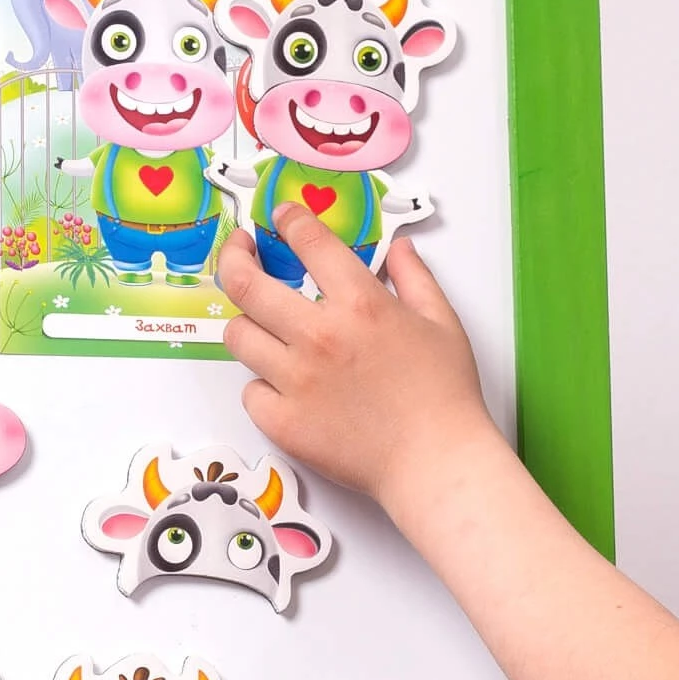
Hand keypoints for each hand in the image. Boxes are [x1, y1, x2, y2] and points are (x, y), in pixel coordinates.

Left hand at [218, 208, 496, 526]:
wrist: (435, 463)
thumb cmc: (444, 396)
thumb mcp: (441, 321)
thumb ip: (415, 277)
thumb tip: (399, 248)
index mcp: (360, 303)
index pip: (307, 240)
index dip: (288, 219)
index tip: (281, 217)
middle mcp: (319, 335)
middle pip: (245, 282)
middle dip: (234, 255)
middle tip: (240, 251)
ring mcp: (295, 380)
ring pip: (237, 335)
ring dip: (247, 324)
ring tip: (262, 325)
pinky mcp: (282, 422)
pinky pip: (250, 391)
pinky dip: (263, 385)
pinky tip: (284, 385)